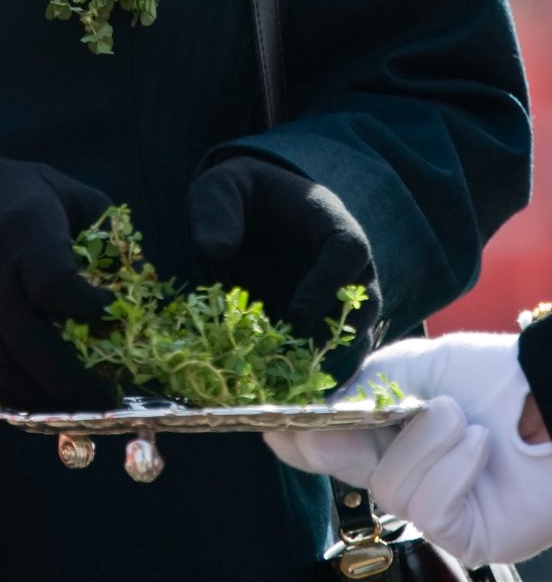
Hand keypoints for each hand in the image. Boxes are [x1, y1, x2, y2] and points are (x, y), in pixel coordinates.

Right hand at [0, 146, 114, 409]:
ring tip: (80, 407)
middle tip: (108, 397)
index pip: (55, 285)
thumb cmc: (26, 196)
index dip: (89, 310)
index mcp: (26, 232)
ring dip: (45, 397)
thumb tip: (144, 283)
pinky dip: (11, 394)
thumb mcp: (73, 196)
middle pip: (29, 341)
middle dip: (72, 380)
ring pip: (3, 366)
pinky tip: (42, 400)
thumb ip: (109, 235)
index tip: (116, 319)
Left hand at [185, 155, 380, 366]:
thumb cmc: (237, 196)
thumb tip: (215, 251)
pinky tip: (293, 393)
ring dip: (334, 361)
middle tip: (305, 361)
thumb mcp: (220, 188)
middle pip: (367, 302)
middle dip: (340, 334)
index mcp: (329, 222)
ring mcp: (339, 297)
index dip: (328, 285)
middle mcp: (346, 264)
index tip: (296, 315)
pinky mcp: (324, 324)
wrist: (243, 214)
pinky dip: (319, 372)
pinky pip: (336, 352)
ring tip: (301, 387)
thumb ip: (217, 212)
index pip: (349, 252)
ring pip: (358, 335)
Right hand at [265, 333, 551, 566]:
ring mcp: (430, 507)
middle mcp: (401, 469)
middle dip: (327, 446)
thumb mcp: (414, 366)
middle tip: (313, 429)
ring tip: (463, 418)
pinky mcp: (460, 536)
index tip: (271, 423)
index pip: (327, 440)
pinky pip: (430, 506)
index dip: (297, 436)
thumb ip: (362, 389)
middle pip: (341, 467)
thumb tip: (313, 416)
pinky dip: (455, 467)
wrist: (550, 397)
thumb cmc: (489, 376)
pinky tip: (482, 447)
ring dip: (429, 439)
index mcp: (384, 427)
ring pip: (389, 484)